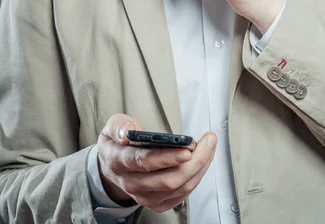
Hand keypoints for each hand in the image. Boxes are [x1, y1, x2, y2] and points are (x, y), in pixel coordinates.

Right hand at [97, 114, 216, 212]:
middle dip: (194, 161)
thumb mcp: (112, 127)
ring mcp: (143, 196)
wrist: (111, 165)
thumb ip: (119, 126)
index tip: (188, 148)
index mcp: (119, 161)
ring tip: (209, 146)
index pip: (144, 162)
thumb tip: (127, 132)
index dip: (167, 157)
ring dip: (200, 167)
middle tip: (208, 141)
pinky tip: (202, 160)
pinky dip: (196, 177)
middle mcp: (131, 183)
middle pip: (168, 180)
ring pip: (179, 188)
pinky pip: (182, 195)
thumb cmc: (117, 142)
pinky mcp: (156, 202)